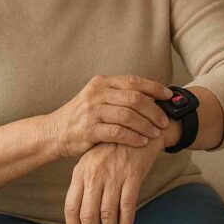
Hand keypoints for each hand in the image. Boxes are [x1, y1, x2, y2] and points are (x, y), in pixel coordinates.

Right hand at [46, 75, 172, 157]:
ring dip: (146, 125)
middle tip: (164, 121)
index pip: (134, 81)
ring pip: (128, 115)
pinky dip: (133, 137)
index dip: (155, 88)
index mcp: (101, 82)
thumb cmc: (82, 116)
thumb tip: (152, 95)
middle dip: (154, 110)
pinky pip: (118, 132)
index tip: (169, 96)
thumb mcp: (98, 98)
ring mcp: (91, 111)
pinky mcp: (88, 130)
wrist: (54, 132)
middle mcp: (96, 93)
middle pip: (134, 98)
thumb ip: (120, 95)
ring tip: (156, 133)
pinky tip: (142, 142)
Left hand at [64, 136, 160, 223]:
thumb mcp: (91, 162)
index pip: (71, 207)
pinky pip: (127, 205)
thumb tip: (79, 215)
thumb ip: (84, 184)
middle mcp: (95, 175)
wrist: (137, 126)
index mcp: (80, 173)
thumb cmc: (111, 149)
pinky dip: (126, 223)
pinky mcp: (132, 175)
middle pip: (88, 214)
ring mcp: (113, 175)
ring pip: (107, 214)